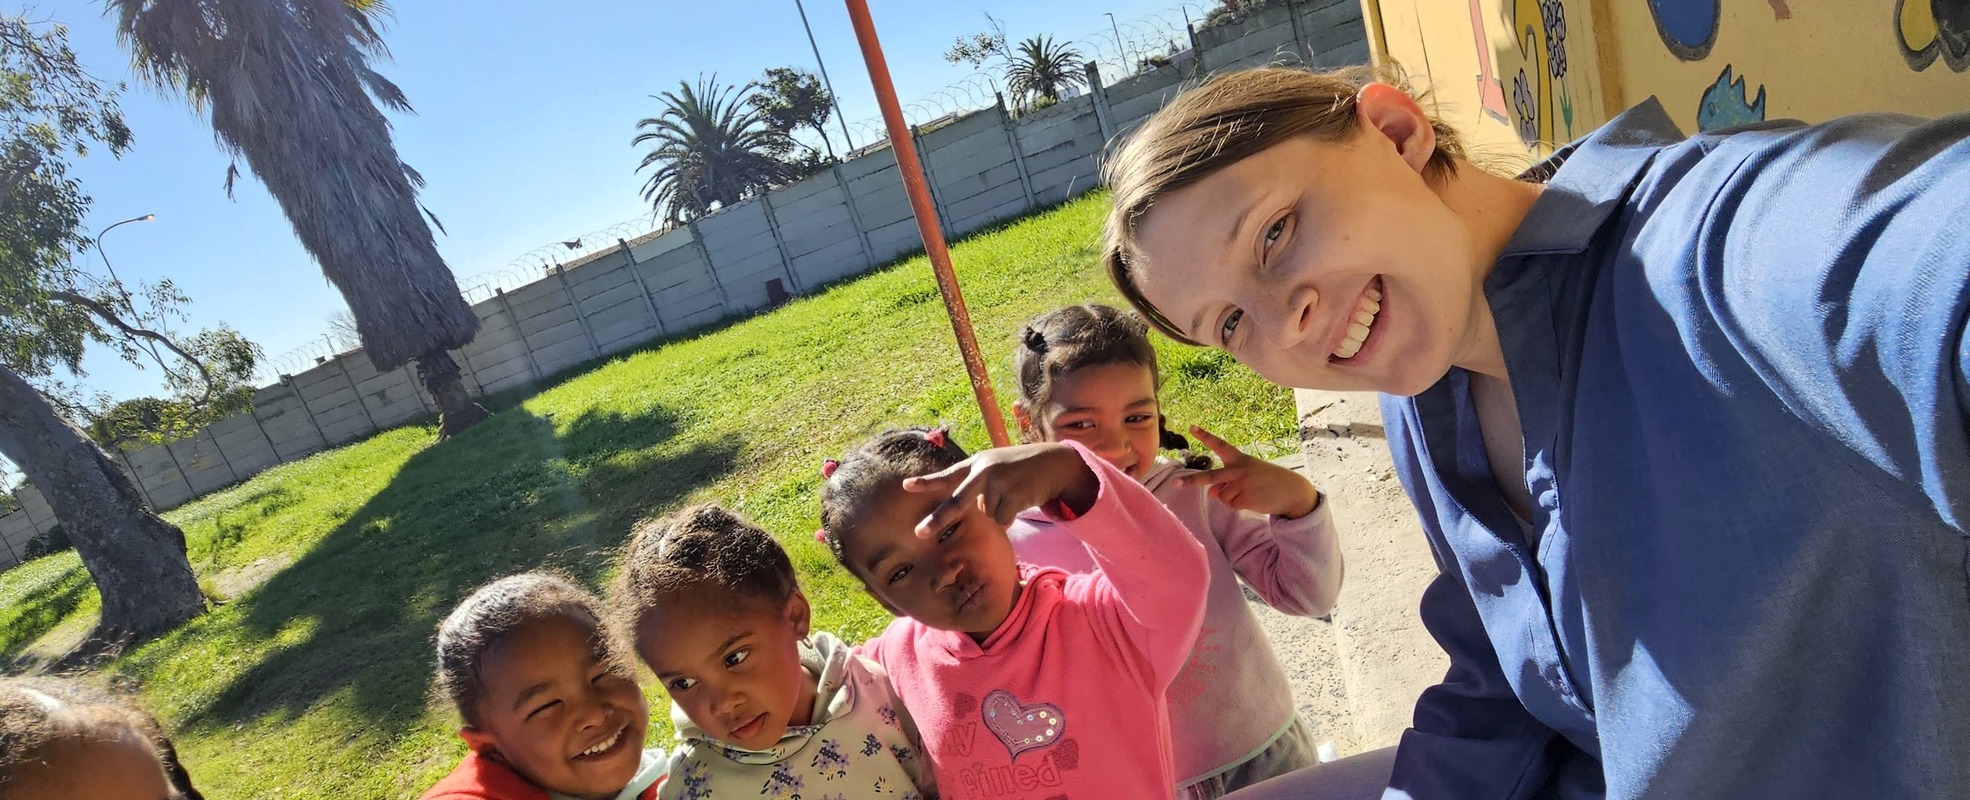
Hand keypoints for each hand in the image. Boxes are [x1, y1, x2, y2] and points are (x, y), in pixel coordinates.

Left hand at [901, 443, 1097, 537]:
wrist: (1053, 463)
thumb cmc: (1020, 468)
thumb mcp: (995, 465)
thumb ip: (976, 482)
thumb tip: (971, 510)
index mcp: (975, 463)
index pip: (947, 475)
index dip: (926, 482)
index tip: (905, 486)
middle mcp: (983, 471)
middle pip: (957, 501)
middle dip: (938, 519)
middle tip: (919, 533)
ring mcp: (998, 482)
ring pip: (987, 515)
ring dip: (999, 512)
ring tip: (1012, 494)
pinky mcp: (1013, 494)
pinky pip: (1002, 520)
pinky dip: (1010, 516)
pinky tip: (1020, 500)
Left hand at [1173, 426, 1320, 518]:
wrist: (1291, 490)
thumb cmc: (1266, 481)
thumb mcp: (1246, 476)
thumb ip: (1227, 481)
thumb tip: (1212, 493)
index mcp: (1239, 459)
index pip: (1220, 445)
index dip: (1205, 436)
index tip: (1191, 427)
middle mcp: (1238, 470)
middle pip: (1210, 476)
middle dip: (1192, 481)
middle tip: (1175, 483)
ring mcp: (1242, 484)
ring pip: (1222, 496)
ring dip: (1232, 498)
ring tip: (1249, 493)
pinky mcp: (1246, 498)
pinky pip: (1232, 505)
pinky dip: (1240, 505)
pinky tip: (1253, 500)